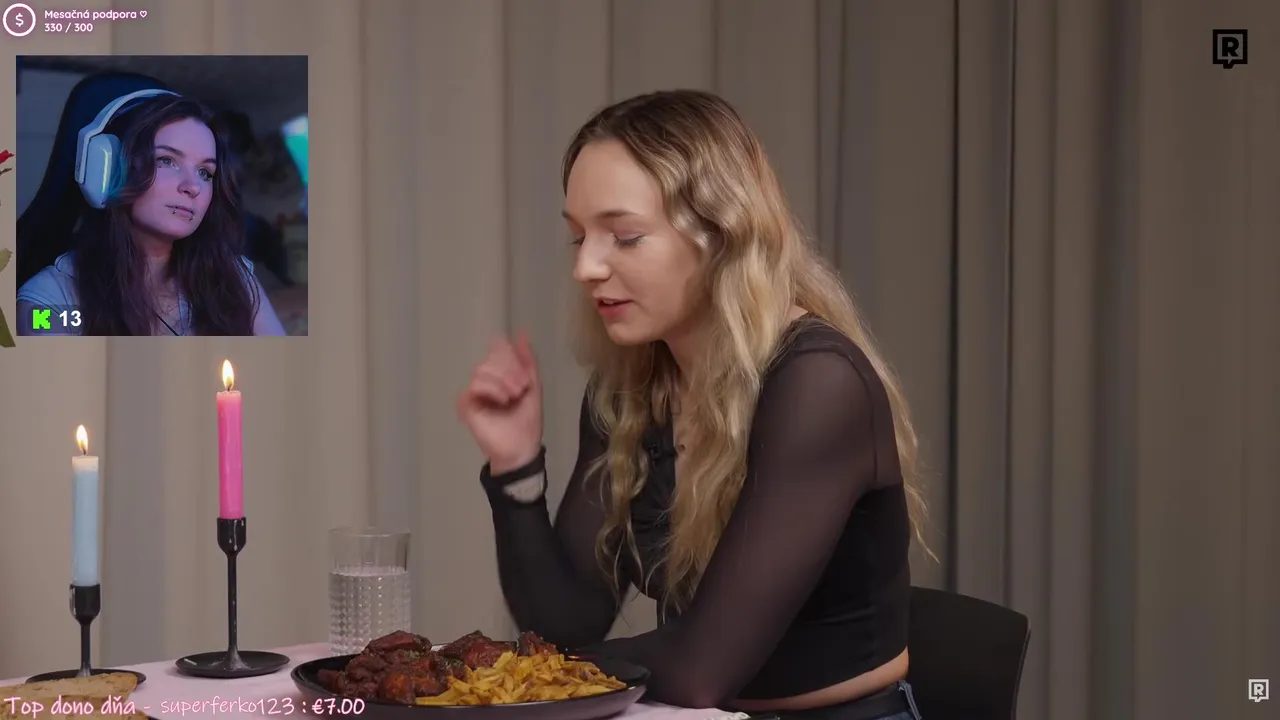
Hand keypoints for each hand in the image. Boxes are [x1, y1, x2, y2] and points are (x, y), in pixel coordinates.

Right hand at [457, 331, 543, 473]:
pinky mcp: (466, 404)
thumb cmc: (527, 420)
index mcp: (500, 374)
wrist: (521, 447)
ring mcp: (474, 392)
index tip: (523, 373)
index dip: (510, 356)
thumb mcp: (533, 386)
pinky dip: (491, 389)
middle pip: (491, 358)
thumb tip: (522, 333)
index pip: (499, 350)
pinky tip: (502, 401)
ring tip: (513, 396)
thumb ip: (528, 360)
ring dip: (503, 381)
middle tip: (521, 388)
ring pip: (481, 369)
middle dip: (510, 370)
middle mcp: (485, 380)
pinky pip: (474, 384)